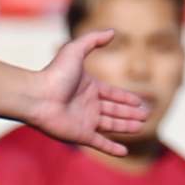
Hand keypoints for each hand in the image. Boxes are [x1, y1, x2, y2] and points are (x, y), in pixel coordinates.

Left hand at [19, 30, 149, 156]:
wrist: (38, 96)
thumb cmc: (55, 74)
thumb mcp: (75, 50)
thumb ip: (93, 39)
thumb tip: (113, 31)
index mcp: (89, 87)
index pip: (112, 94)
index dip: (126, 98)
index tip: (139, 102)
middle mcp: (88, 105)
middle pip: (115, 110)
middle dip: (130, 113)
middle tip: (146, 115)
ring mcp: (85, 121)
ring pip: (111, 125)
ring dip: (126, 127)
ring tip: (141, 127)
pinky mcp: (81, 135)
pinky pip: (100, 143)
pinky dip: (112, 149)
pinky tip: (124, 152)